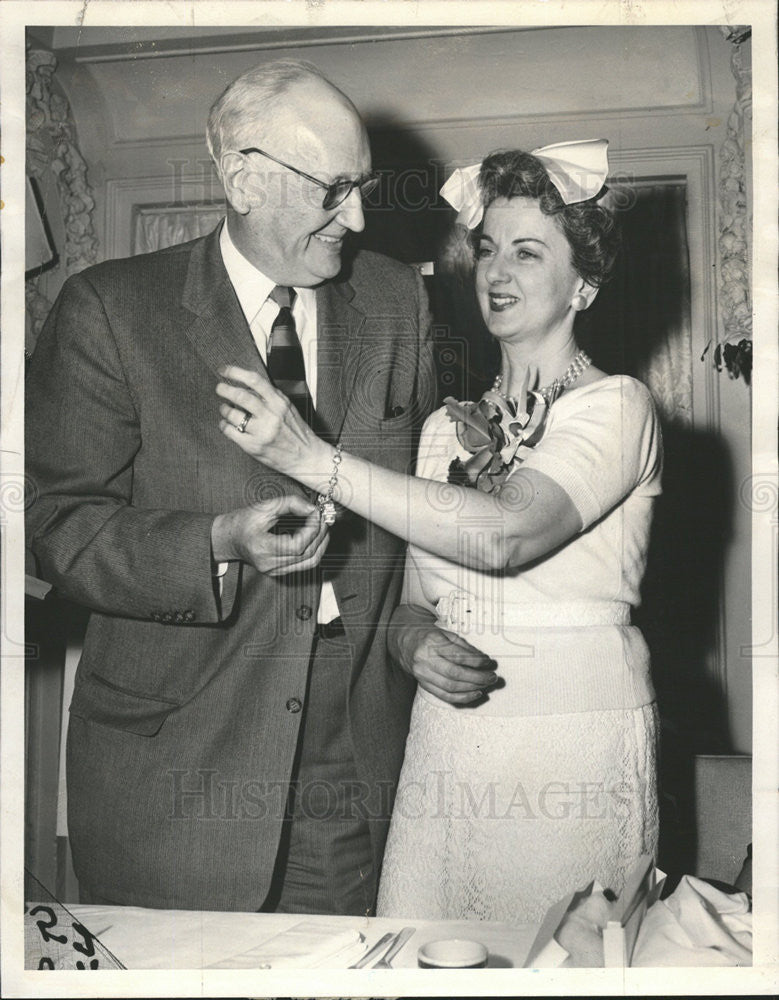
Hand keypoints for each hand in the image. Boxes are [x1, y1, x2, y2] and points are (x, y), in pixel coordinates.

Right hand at [211, 494, 327, 576]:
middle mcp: (269, 564)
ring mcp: (275, 571)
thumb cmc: (241, 522)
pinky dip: (315, 550)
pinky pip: (304, 564)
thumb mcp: (263, 507)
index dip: (312, 529)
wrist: (227, 540)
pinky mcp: (279, 571)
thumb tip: (311, 508)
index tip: (316, 514)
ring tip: (323, 526)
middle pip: (306, 555)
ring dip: (321, 543)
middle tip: (324, 517)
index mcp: (262, 548)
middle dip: (320, 534)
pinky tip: (316, 536)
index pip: (297, 545)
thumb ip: (289, 504)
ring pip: (310, 562)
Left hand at [216, 365, 329, 478]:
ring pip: (233, 414)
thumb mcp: (287, 408)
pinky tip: (226, 424)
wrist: (306, 457)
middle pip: (241, 396)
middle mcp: (271, 416)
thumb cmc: (296, 432)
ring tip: (225, 408)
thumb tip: (246, 386)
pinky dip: (224, 425)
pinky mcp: (254, 446)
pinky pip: (231, 431)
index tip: (224, 370)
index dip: (236, 372)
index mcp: (280, 403)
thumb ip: (270, 397)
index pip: (255, 380)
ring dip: (225, 409)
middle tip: (220, 388)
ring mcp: (262, 432)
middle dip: (225, 389)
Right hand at [394, 618, 497, 704]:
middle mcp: (425, 659)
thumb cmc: (428, 636)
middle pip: (455, 674)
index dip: (477, 661)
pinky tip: (475, 693)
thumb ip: (463, 646)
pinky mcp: (423, 684)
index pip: (458, 656)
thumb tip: (483, 660)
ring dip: (472, 688)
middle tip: (492, 677)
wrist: (405, 641)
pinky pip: (444, 695)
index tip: (489, 663)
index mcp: (432, 642)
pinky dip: (462, 697)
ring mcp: (422, 673)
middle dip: (478, 678)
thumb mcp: (445, 633)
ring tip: (486, 685)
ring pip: (450, 687)